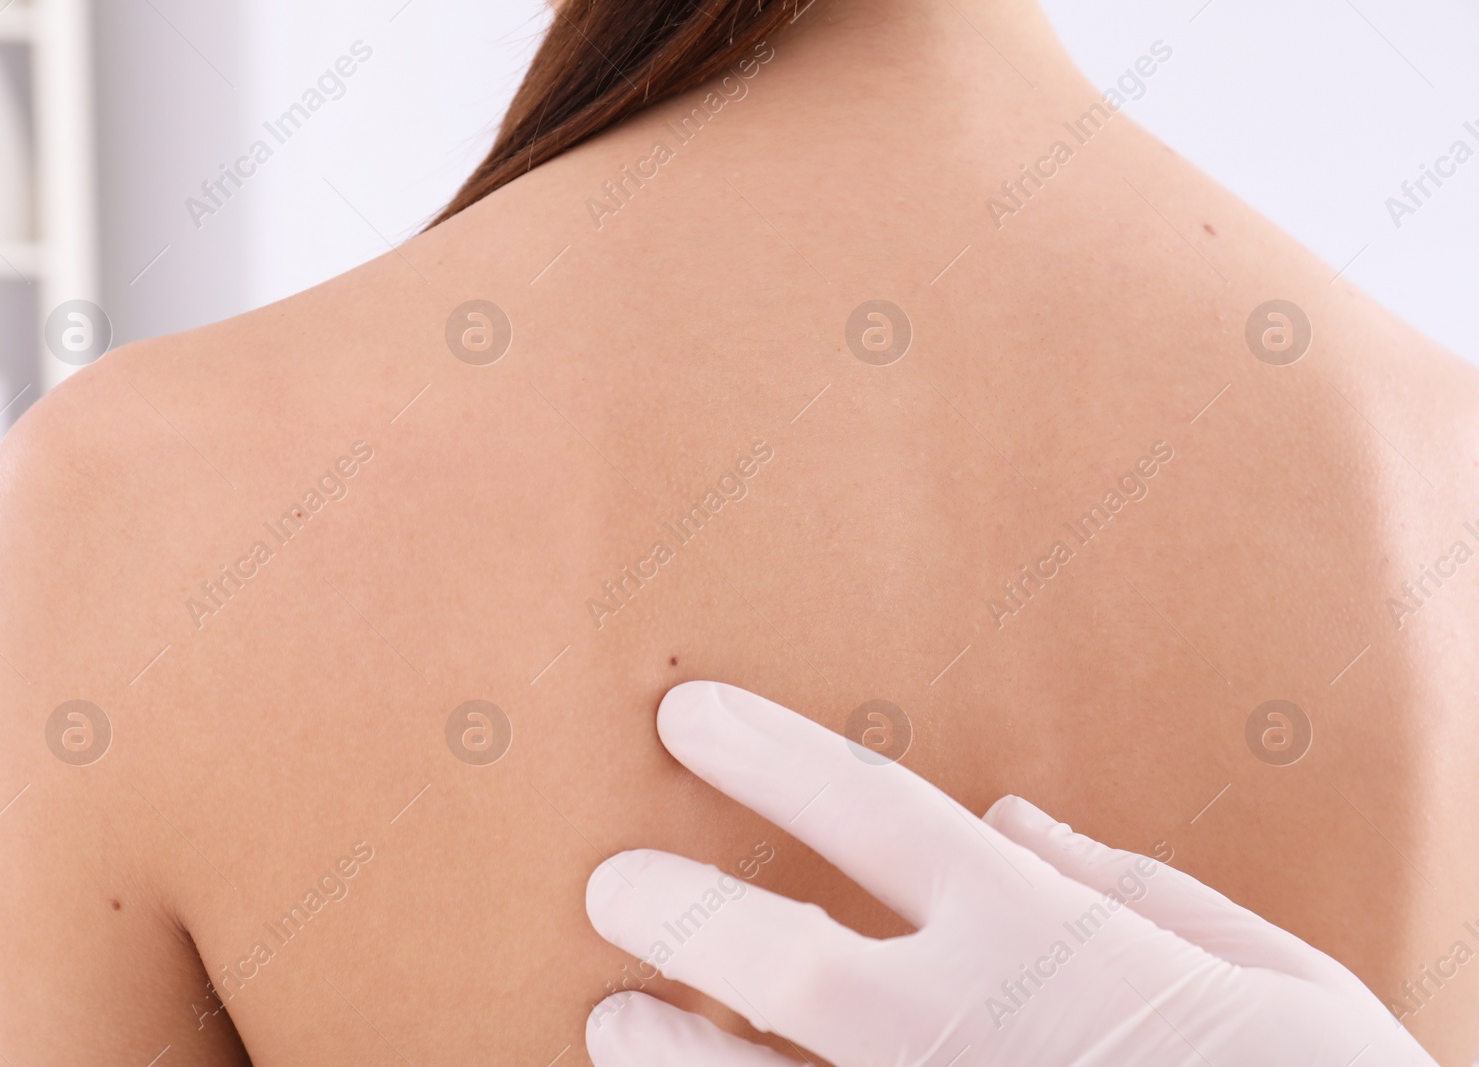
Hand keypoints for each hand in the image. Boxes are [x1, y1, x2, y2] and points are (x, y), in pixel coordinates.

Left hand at [582, 681, 1433, 1065]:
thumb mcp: (1259, 967)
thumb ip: (1125, 881)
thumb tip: (1009, 819)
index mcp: (1041, 936)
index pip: (872, 814)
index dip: (767, 756)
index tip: (686, 717)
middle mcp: (964, 1031)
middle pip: (782, 959)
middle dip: (683, 913)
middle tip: (613, 885)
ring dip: (672, 1051)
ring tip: (612, 1018)